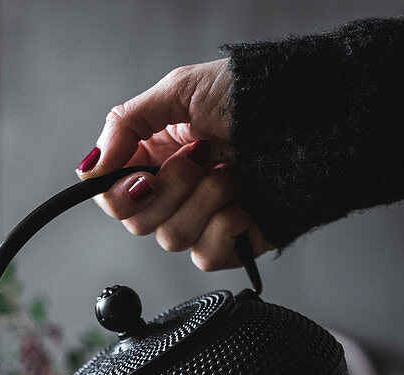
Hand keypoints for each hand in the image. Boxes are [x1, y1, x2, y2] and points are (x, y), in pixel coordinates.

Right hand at [76, 60, 271, 269]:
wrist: (314, 120)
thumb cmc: (255, 97)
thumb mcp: (181, 90)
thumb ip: (125, 124)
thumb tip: (89, 167)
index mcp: (154, 156)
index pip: (111, 196)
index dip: (119, 194)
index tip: (142, 176)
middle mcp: (173, 192)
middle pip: (137, 222)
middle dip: (171, 188)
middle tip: (202, 156)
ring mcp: (201, 219)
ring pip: (171, 239)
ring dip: (204, 200)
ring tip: (233, 171)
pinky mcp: (229, 243)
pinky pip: (204, 256)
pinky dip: (225, 227)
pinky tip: (244, 202)